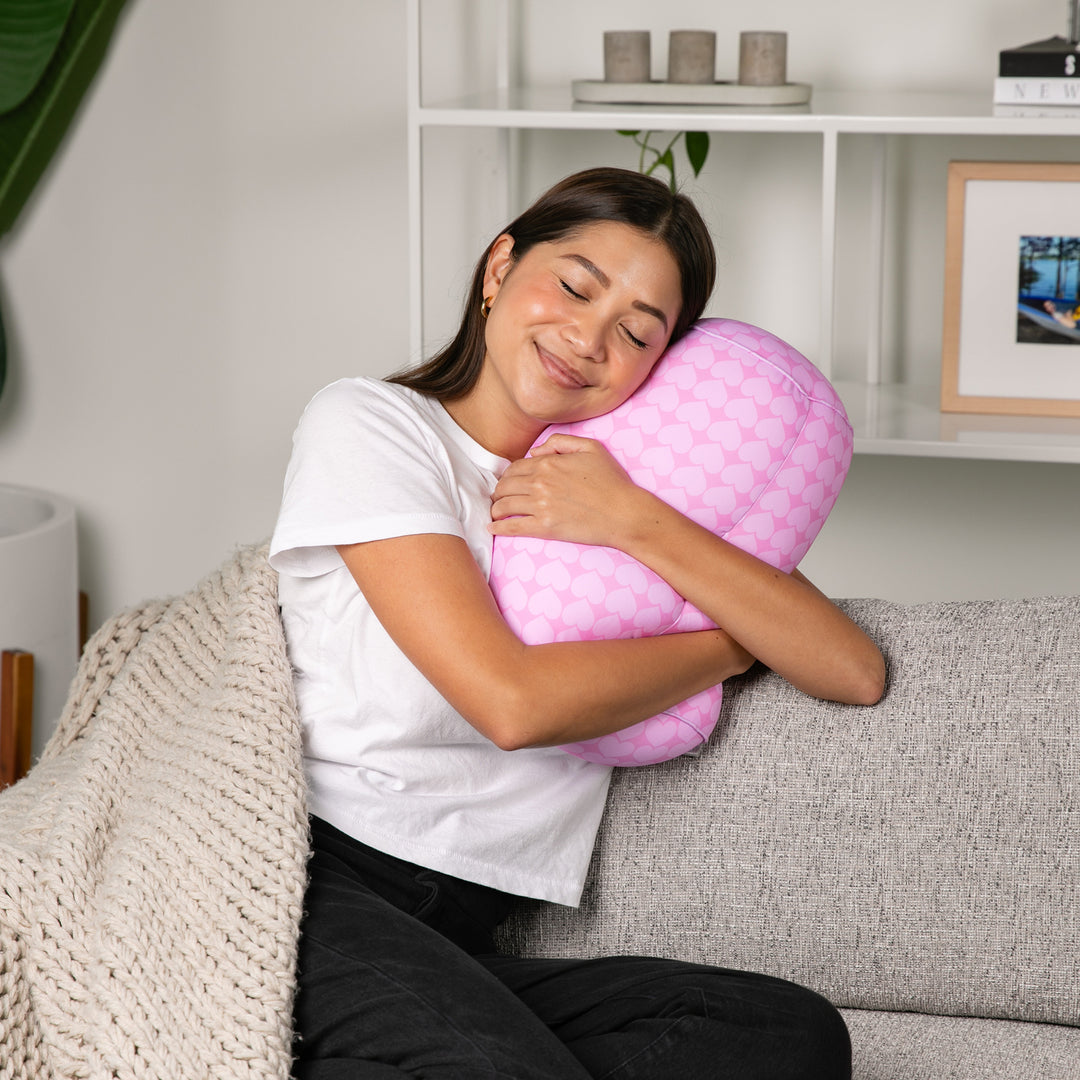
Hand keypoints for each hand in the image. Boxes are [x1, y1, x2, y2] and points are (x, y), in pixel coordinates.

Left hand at [489, 433, 648, 547]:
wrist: (624, 513)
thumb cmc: (612, 481)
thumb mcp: (591, 448)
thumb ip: (560, 443)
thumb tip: (535, 452)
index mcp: (548, 464)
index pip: (515, 468)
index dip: (508, 476)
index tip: (507, 482)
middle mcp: (540, 483)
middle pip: (505, 486)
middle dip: (498, 492)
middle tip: (498, 498)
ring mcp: (541, 506)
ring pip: (504, 506)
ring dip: (495, 509)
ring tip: (495, 513)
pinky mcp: (545, 527)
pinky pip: (512, 527)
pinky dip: (498, 528)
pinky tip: (492, 529)